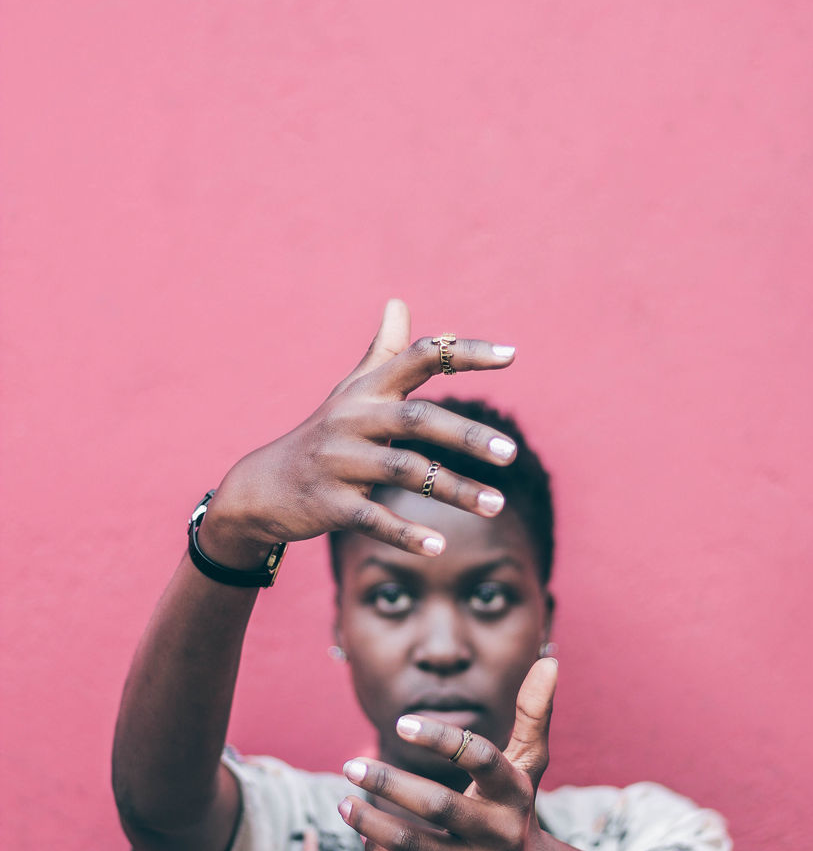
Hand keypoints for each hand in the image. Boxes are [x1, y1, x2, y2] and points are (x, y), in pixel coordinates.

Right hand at [199, 300, 517, 567]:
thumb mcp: (350, 392)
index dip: (465, 353)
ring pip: (406, 473)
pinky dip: (406, 534)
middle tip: (512, 454)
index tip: (512, 354)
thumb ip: (383, 351)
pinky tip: (439, 548)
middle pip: (418, 420)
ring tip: (498, 507)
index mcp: (366, 390)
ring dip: (455, 490)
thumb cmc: (322, 436)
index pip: (420, 358)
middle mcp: (353, 419)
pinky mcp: (330, 504)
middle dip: (467, 436)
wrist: (261, 487)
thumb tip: (399, 303)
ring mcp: (340, 462)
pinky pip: (374, 519)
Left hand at [337, 658, 558, 850]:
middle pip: (438, 805)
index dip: (440, 739)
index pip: (479, 758)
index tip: (401, 723)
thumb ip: (533, 713)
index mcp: (514, 793)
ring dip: (371, 821)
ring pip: (412, 845)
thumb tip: (549, 661)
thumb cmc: (516, 806)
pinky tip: (363, 832)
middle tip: (351, 765)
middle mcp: (498, 833)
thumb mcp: (529, 763)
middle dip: (389, 783)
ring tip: (344, 800)